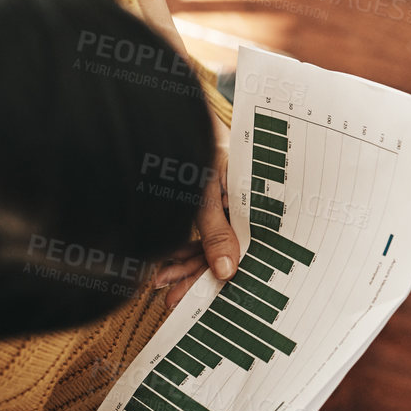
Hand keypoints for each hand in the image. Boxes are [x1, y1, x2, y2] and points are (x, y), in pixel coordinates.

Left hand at [150, 117, 239, 307]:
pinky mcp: (195, 202)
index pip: (247, 239)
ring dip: (180, 266)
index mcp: (250, 195)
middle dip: (196, 274)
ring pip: (202, 243)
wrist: (166, 111)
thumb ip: (215, 232)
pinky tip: (160, 267)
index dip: (230, 267)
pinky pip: (189, 233)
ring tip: (160, 286)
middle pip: (222, 247)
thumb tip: (227, 273)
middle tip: (176, 299)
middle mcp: (235, 202)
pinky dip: (174, 249)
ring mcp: (215, 202)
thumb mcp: (206, 191)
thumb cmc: (194, 144)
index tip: (212, 293)